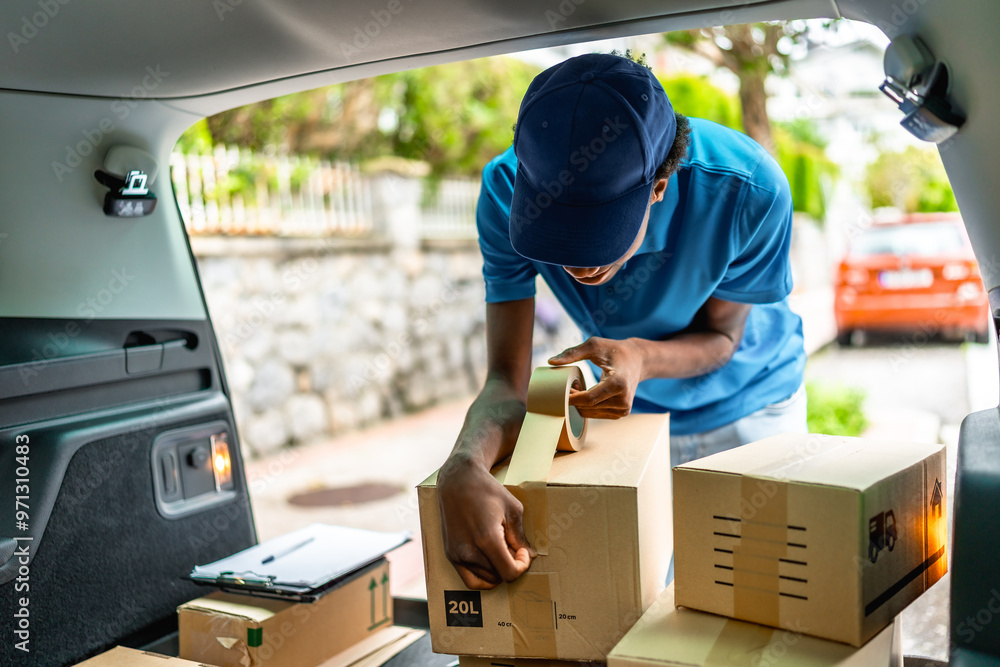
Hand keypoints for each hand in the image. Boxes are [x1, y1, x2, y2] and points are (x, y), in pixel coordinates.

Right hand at [436, 455, 533, 589]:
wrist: (458, 480)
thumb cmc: (487, 490)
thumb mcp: (512, 509)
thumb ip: (520, 536)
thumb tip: (529, 556)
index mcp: (487, 539)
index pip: (509, 573)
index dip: (521, 566)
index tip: (522, 551)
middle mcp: (469, 551)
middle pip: (498, 576)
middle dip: (510, 565)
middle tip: (512, 547)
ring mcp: (457, 554)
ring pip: (485, 579)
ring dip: (497, 571)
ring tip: (500, 550)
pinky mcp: (450, 554)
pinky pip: (469, 579)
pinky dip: (482, 576)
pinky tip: (489, 561)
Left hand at [549, 337, 643, 418]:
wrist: (638, 359)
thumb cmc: (615, 350)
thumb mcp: (594, 345)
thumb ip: (572, 353)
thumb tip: (550, 362)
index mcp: (619, 383)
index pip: (588, 399)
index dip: (571, 398)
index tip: (559, 391)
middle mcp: (624, 400)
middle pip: (588, 407)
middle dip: (574, 398)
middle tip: (570, 384)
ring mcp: (624, 409)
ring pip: (591, 413)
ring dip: (580, 403)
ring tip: (578, 387)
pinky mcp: (622, 413)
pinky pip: (597, 414)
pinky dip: (588, 406)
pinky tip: (587, 393)